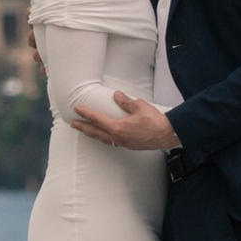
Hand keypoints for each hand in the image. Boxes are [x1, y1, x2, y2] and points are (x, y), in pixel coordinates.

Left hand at [67, 89, 181, 153]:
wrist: (168, 134)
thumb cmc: (155, 121)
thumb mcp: (139, 106)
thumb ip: (125, 101)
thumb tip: (116, 95)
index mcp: (118, 128)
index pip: (97, 119)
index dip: (86, 114)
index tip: (77, 109)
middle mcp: (118, 137)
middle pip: (95, 132)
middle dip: (83, 127)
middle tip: (72, 124)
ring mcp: (123, 143)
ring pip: (103, 139)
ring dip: (92, 134)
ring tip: (84, 130)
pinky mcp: (129, 145)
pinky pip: (112, 142)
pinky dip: (103, 138)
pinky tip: (103, 135)